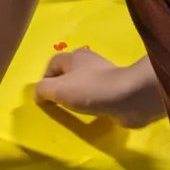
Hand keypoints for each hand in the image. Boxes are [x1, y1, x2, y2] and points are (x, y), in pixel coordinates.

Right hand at [35, 49, 164, 128]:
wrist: (130, 97)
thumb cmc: (90, 89)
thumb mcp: (58, 89)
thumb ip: (42, 90)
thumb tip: (39, 94)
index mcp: (73, 56)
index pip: (52, 65)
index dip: (46, 81)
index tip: (46, 99)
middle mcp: (89, 61)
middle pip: (69, 74)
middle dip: (63, 88)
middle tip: (61, 104)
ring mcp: (105, 75)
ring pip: (84, 84)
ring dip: (80, 96)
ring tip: (77, 111)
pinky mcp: (117, 88)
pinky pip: (99, 95)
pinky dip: (95, 103)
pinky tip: (94, 113)